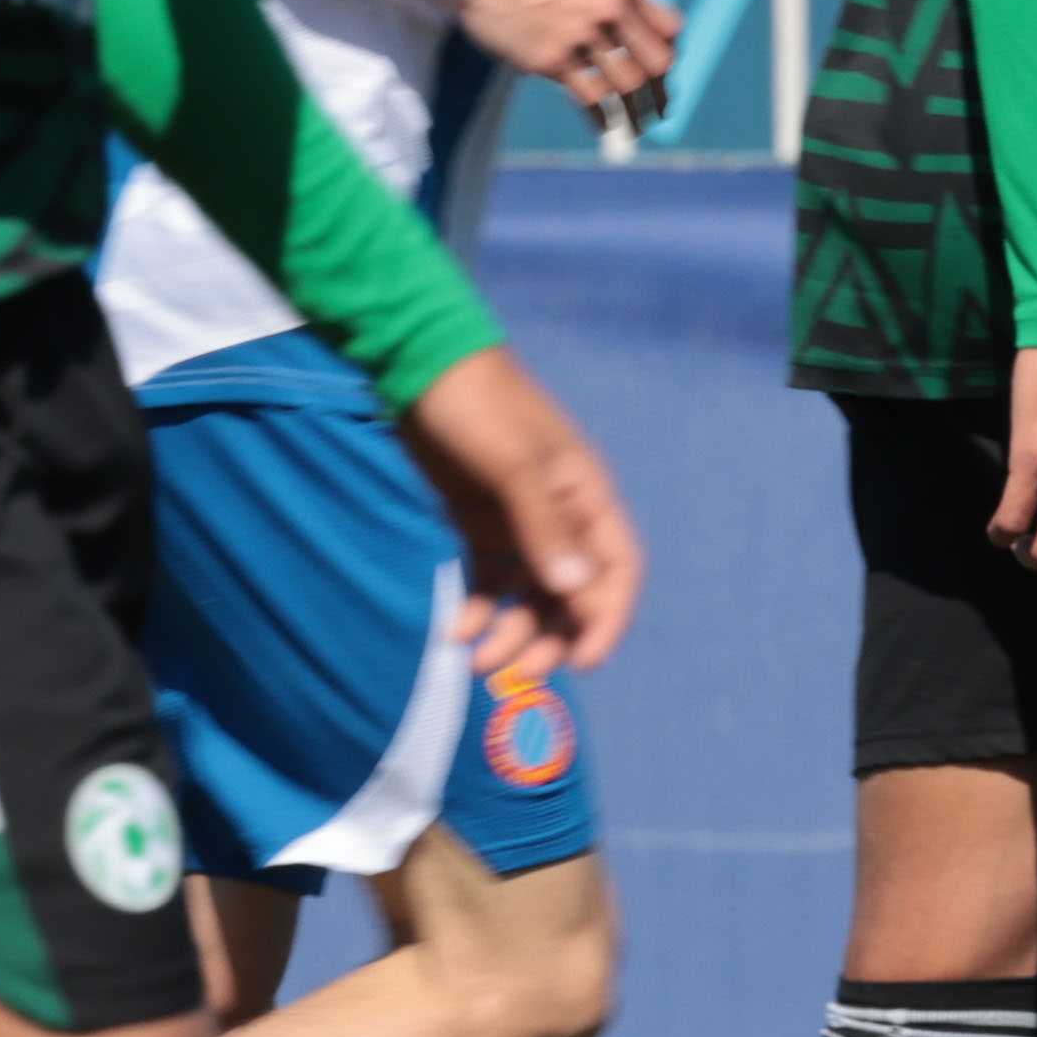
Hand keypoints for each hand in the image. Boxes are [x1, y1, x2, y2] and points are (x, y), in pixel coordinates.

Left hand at [397, 346, 635, 675]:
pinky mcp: (477, 522)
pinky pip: (488, 580)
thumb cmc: (477, 405)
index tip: (584, 662)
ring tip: (476, 662)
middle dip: (549, 637)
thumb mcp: (511, 463)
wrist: (420, 366)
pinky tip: (453, 632)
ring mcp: (518, 522)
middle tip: (516, 671)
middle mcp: (560, 516)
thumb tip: (577, 589)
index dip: (606, 620)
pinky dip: (476, 609)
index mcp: (586, 497)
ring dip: (509, 632)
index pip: (616, 572)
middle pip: (570, 595)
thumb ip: (543, 526)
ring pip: (528, 595)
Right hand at [449, 0, 686, 136]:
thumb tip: (616, 9)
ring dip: (635, 105)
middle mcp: (605, 12)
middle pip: (657, 63)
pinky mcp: (547, 61)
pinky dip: (600, 114)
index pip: (669, 27)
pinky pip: (587, 96)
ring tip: (640, 120)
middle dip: (659, 84)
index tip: (661, 62)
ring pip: (625, 84)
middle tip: (658, 101)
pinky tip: (605, 124)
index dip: (669, 47)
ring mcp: (577, 38)